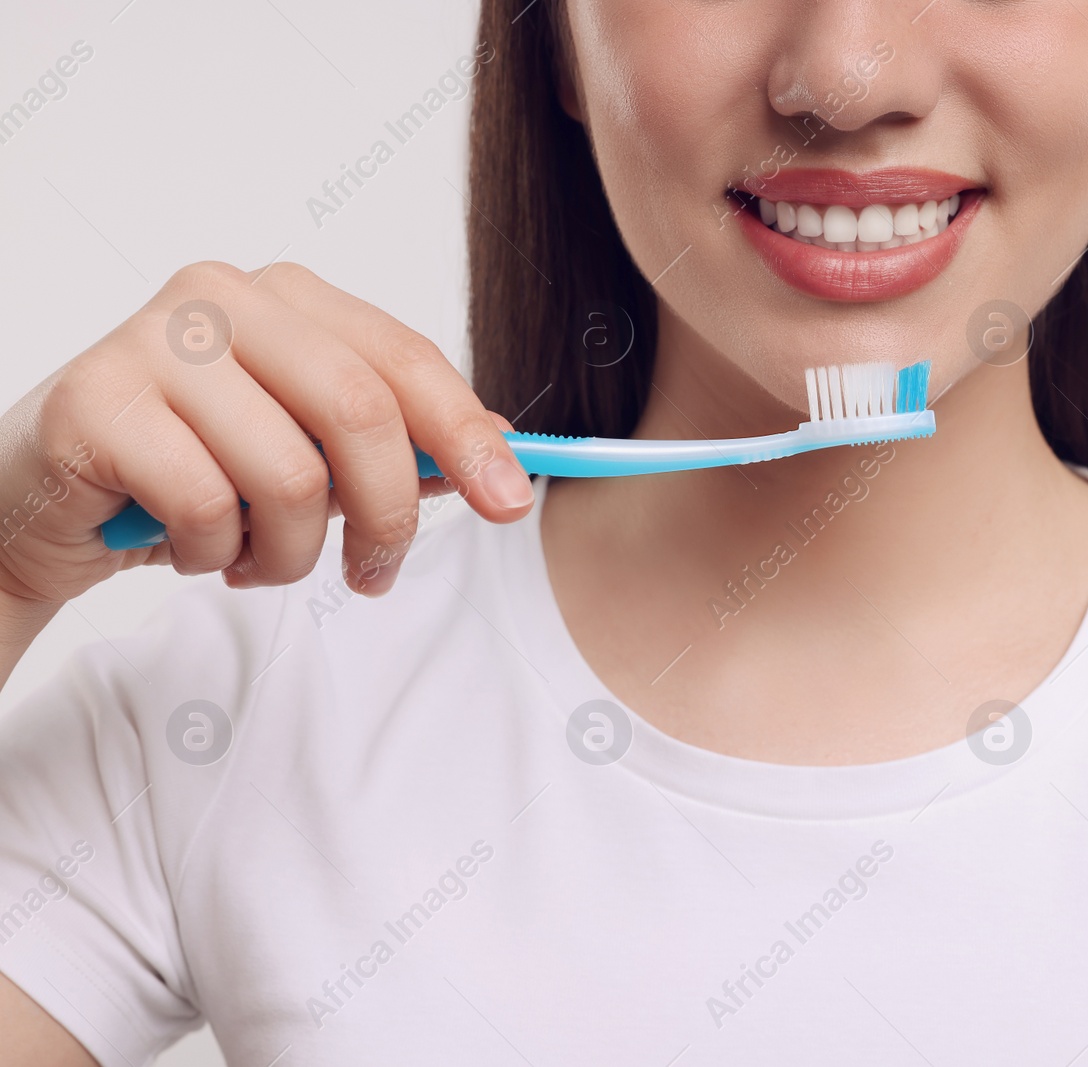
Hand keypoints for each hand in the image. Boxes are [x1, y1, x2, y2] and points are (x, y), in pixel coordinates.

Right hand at [0, 260, 533, 614]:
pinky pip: (208, 505)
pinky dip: (215, 555)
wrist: (44, 505)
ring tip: (252, 559)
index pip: (406, 360)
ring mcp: (155, 339)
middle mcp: (224, 297)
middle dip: (385, 516)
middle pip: (361, 413)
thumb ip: (398, 444)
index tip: (512, 504)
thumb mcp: (308, 458)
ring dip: (287, 553)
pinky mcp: (97, 398)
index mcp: (290, 299)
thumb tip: (504, 446)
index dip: (469, 435)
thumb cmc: (189, 473)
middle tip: (373, 576)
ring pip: (289, 475)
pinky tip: (188, 546)